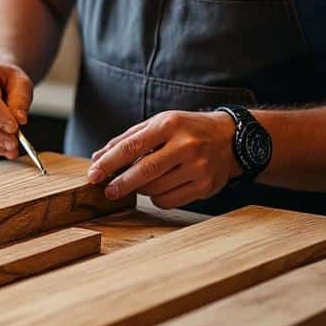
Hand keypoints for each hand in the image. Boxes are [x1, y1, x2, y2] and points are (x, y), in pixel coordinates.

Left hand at [87, 110, 242, 208]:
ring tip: (143, 180)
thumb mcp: (159, 124)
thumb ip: (127, 139)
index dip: (109, 163)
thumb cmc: (187, 130)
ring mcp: (198, 167)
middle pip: (144, 171)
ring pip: (154, 189)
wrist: (232, 138)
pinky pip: (168, 201)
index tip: (93, 175)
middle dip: (121, 184)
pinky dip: (157, 198)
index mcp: (169, 125)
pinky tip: (162, 186)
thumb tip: (97, 158)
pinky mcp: (205, 187)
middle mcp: (186, 145)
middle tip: (107, 191)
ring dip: (140, 189)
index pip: (132, 146)